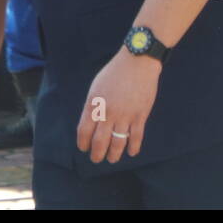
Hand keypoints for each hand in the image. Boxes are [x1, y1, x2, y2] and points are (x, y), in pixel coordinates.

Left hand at [76, 47, 161, 163]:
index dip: (83, 143)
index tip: (83, 148)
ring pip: (117, 143)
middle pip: (99, 142)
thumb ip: (93, 105)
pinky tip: (131, 152)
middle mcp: (108, 112)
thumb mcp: (96, 86)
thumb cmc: (115, 72)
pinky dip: (133, 148)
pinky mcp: (140, 115)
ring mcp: (125, 115)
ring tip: (112, 159)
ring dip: (114, 155)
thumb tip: (91, 124)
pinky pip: (136, 138)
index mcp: (94, 103)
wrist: (137, 62)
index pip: (84, 131)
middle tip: (96, 159)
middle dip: (96, 154)